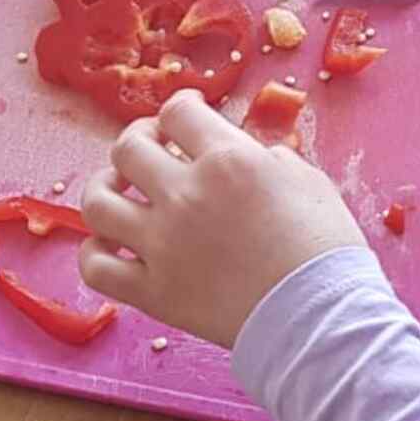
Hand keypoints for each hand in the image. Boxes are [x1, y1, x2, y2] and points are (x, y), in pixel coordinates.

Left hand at [79, 90, 365, 347]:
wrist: (319, 315)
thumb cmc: (325, 246)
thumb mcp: (308, 180)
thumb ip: (269, 159)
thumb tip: (249, 157)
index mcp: (229, 160)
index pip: (178, 112)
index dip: (180, 105)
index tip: (186, 111)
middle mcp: (186, 194)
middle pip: (129, 148)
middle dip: (139, 137)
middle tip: (153, 144)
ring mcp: (162, 244)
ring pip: (98, 203)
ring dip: (104, 186)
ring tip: (118, 187)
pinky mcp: (153, 291)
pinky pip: (96, 267)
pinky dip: (94, 250)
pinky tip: (110, 243)